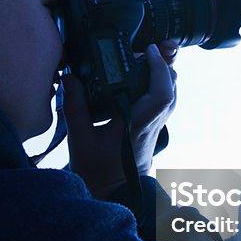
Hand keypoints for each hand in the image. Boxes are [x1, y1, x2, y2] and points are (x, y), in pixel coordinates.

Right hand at [62, 40, 177, 199]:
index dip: (159, 68)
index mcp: (137, 123)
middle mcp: (152, 122)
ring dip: (162, 73)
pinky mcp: (152, 125)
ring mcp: (155, 124)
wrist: (113, 192)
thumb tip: (70, 78)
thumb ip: (75, 107)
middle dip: (162, 64)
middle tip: (147, 48)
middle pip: (171, 87)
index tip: (150, 50)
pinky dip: (159, 83)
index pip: (160, 93)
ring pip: (170, 92)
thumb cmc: (98, 171)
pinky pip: (164, 99)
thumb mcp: (80, 138)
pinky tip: (143, 76)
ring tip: (147, 57)